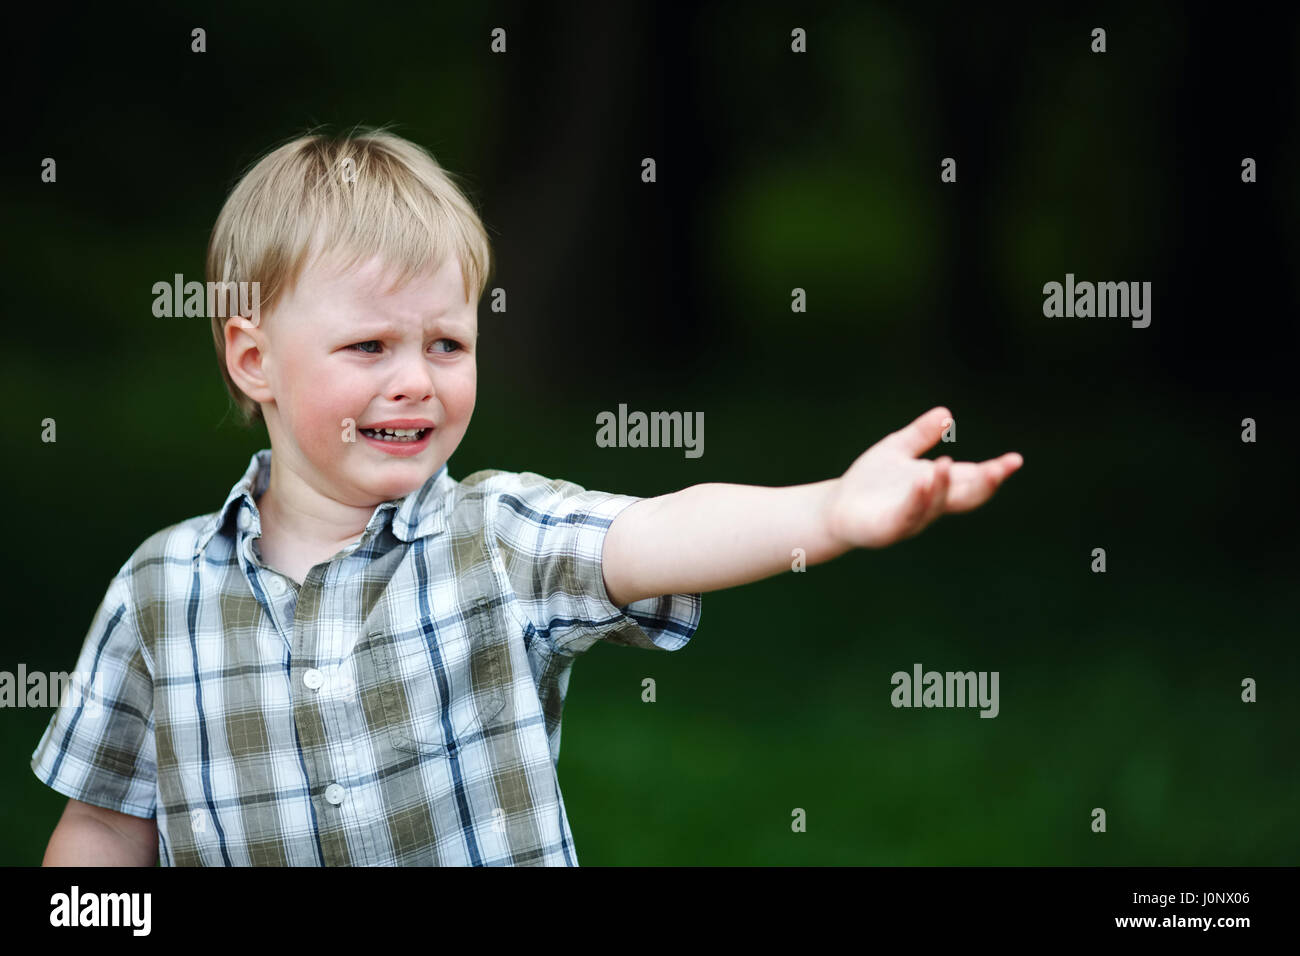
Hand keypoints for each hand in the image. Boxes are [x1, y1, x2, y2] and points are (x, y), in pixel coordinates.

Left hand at [824, 407, 1022, 548]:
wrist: (835, 509)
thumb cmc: (869, 483)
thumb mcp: (896, 450)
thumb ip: (920, 435)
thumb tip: (946, 413)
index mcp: (936, 485)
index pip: (971, 479)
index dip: (993, 472)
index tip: (1015, 460)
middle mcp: (930, 504)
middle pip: (964, 497)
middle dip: (983, 485)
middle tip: (999, 469)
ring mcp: (911, 518)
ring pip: (935, 505)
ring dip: (943, 486)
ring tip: (947, 464)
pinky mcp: (888, 528)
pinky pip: (907, 514)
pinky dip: (917, 499)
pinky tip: (921, 482)